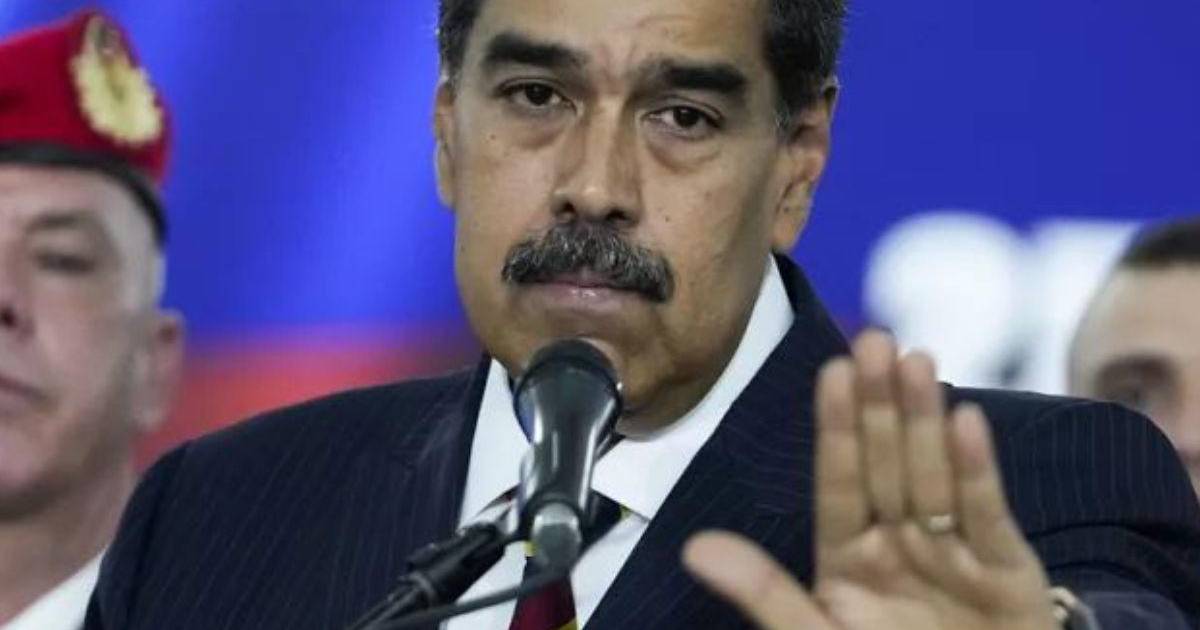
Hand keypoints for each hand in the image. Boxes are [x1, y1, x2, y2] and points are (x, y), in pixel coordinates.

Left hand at [683, 330, 1058, 628]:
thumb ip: (763, 592)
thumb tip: (694, 547)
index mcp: (850, 556)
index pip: (838, 481)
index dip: (836, 427)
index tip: (833, 370)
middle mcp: (901, 544)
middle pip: (887, 465)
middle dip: (880, 405)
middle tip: (877, 340)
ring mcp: (954, 554)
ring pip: (933, 477)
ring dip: (924, 420)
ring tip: (915, 361)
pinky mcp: (1008, 574)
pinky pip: (987, 518)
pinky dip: (977, 473)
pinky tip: (967, 421)